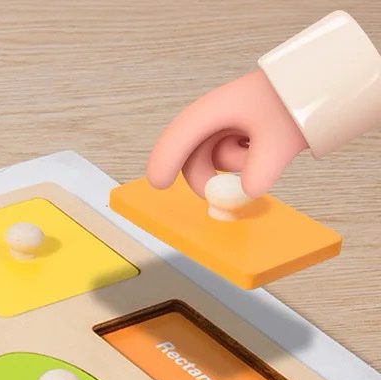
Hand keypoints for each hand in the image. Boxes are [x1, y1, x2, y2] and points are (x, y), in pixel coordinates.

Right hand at [146, 70, 308, 198]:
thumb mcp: (281, 138)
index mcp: (216, 107)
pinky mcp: (234, 138)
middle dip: (206, 181)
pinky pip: (225, 163)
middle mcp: (213, 119)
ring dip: (232, 170)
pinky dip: (239, 167)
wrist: (317, 86)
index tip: (159, 184)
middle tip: (227, 196)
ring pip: (212, 163)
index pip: (181, 135)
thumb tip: (245, 195)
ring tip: (262, 150)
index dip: (165, 159)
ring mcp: (223, 130)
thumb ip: (261, 171)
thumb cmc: (295, 102)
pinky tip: (260, 150)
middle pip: (192, 159)